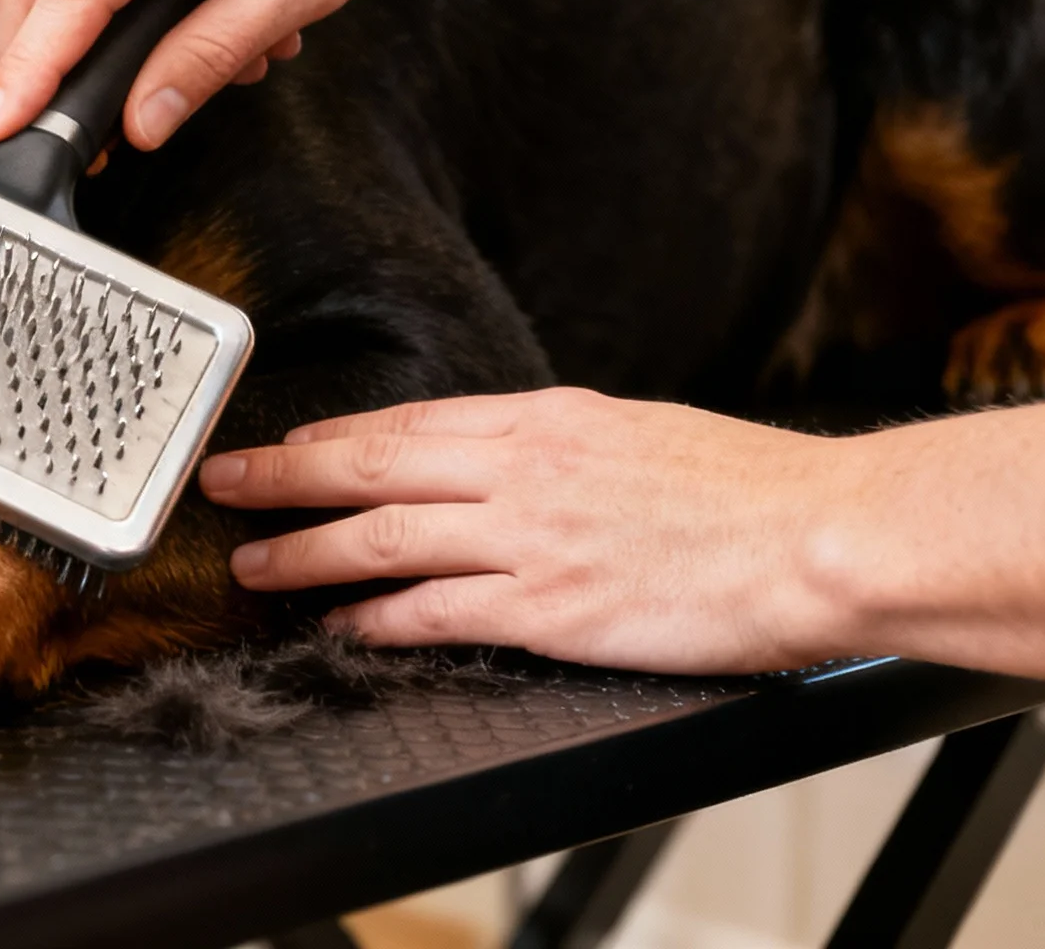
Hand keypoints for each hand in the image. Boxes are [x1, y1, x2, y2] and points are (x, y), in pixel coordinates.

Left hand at [196, 387, 859, 674]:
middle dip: (283, 475)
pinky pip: (433, 613)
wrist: (821, 537)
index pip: (410, 420)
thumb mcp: (639, 431)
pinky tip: (338, 624)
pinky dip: (373, 618)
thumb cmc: (752, 491)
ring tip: (254, 564)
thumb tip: (514, 458)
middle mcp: (521, 469)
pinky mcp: (548, 608)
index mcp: (546, 420)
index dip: (334, 436)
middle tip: (223, 481)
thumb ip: (563, 447)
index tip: (287, 444)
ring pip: (380, 537)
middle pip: (369, 464)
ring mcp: (528, 539)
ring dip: (304, 551)